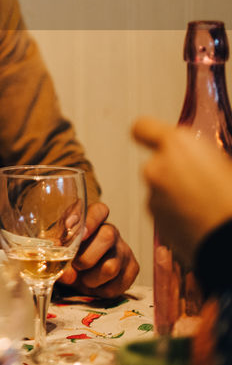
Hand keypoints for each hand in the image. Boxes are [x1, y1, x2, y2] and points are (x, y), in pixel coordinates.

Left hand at [57, 201, 138, 296]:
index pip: (99, 210)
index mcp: (92, 220)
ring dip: (91, 279)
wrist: (80, 273)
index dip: (90, 220)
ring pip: (111, 267)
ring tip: (84, 278)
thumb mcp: (57, 248)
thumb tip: (67, 274)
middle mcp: (111, 231)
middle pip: (107, 237)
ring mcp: (124, 250)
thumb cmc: (68, 254)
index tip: (79, 232)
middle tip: (75, 265)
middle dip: (86, 257)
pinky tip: (96, 285)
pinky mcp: (133, 268)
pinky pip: (119, 284)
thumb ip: (57, 256)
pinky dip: (102, 290)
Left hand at [132, 116, 231, 264]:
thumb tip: (195, 158)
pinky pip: (161, 208)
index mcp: (177, 145)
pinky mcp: (154, 218)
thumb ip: (200, 155)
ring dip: (174, 193)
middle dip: (172, 171)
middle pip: (156, 163)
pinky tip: (198, 218)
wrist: (230, 236)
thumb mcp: (224, 164)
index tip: (152, 138)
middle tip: (200, 182)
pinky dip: (174, 212)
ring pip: (159, 188)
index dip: (148, 134)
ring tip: (204, 204)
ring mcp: (152, 194)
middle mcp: (157, 166)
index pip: (142, 128)